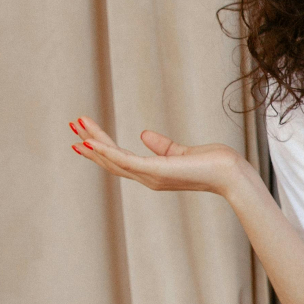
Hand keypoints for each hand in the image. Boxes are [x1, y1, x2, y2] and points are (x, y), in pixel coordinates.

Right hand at [68, 115, 244, 195]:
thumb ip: (162, 146)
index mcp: (152, 174)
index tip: (83, 135)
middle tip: (73, 125)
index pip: (120, 160)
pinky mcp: (155, 171)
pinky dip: (105, 151)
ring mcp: (150, 176)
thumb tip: (143, 134)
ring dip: (94, 142)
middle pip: (111, 159)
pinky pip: (124, 160)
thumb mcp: (181, 151)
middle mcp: (147, 178)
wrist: (230, 173)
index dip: (101, 148)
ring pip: (113, 159)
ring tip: (77, 127)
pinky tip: (91, 141)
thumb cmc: (212, 164)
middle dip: (91, 143)